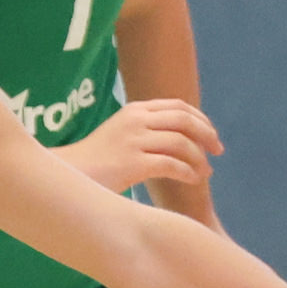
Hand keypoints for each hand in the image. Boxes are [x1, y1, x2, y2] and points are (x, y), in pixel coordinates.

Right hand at [65, 97, 222, 195]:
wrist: (69, 177)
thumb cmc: (94, 163)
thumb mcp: (119, 135)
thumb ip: (144, 130)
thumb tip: (177, 138)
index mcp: (133, 110)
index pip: (178, 106)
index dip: (201, 119)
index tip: (210, 135)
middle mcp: (135, 120)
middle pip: (184, 120)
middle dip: (207, 135)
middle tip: (217, 151)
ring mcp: (133, 141)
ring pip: (182, 143)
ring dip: (199, 158)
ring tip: (205, 172)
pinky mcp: (132, 163)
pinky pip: (172, 165)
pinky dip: (188, 172)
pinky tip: (193, 180)